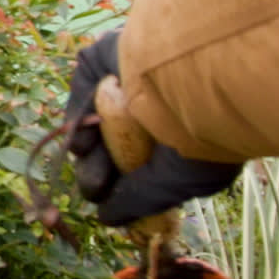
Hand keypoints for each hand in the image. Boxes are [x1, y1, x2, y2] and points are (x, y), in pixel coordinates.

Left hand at [61, 29, 242, 225]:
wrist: (196, 75)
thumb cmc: (199, 135)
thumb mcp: (176, 182)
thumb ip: (139, 199)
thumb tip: (108, 218)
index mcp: (177, 136)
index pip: (140, 169)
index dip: (123, 190)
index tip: (115, 204)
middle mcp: (152, 109)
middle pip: (111, 152)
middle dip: (100, 176)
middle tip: (100, 187)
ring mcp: (128, 83)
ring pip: (93, 130)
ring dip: (90, 153)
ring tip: (101, 158)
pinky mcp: (104, 60)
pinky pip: (81, 96)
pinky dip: (79, 122)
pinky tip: (87, 138)